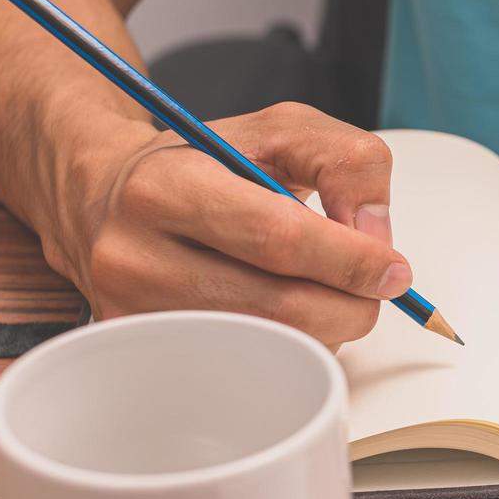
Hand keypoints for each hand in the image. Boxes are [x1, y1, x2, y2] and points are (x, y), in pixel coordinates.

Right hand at [39, 101, 409, 347]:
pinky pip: (249, 367)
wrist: (105, 195)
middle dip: (351, 303)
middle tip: (373, 286)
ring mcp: (134, 314)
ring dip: (326, 327)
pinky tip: (287, 312)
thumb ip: (344, 162)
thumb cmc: (200, 162)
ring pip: (273, 348)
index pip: (277, 238)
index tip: (394, 270)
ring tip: (322, 289)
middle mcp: (135, 256)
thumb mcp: (278, 131)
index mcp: (166, 187)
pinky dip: (292, 346)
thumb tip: (376, 235)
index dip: (350, 260)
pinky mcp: (145, 354)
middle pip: (281, 307)